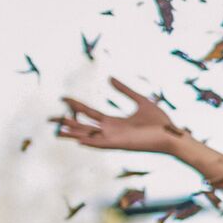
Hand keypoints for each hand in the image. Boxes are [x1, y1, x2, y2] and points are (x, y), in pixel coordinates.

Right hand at [56, 80, 193, 157]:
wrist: (172, 134)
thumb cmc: (160, 121)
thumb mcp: (140, 100)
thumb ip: (125, 90)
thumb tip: (110, 78)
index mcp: (114, 122)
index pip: (90, 113)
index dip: (77, 106)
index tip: (63, 98)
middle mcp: (111, 131)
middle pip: (84, 126)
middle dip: (67, 122)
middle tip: (49, 118)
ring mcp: (115, 139)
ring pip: (89, 136)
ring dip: (73, 133)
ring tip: (57, 130)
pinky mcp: (121, 144)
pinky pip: (102, 144)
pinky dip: (90, 142)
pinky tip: (77, 140)